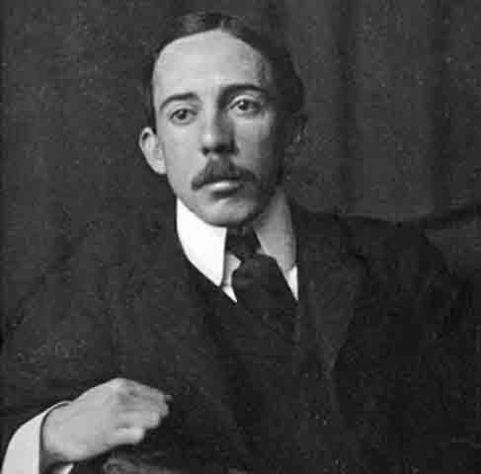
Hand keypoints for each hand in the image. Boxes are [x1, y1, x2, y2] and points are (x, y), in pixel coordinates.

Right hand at [40, 378, 170, 468]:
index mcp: (120, 385)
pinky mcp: (111, 434)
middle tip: (158, 417)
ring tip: (144, 425)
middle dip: (160, 413)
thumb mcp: (107, 392)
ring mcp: (116, 416)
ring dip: (152, 423)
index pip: (153, 392)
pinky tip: (133, 434)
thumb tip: (162, 397)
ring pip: (152, 418)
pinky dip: (139, 435)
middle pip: (156, 406)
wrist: (59, 428)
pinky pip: (138, 434)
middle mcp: (120, 398)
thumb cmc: (85, 410)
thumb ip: (130, 392)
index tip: (164, 406)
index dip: (161, 401)